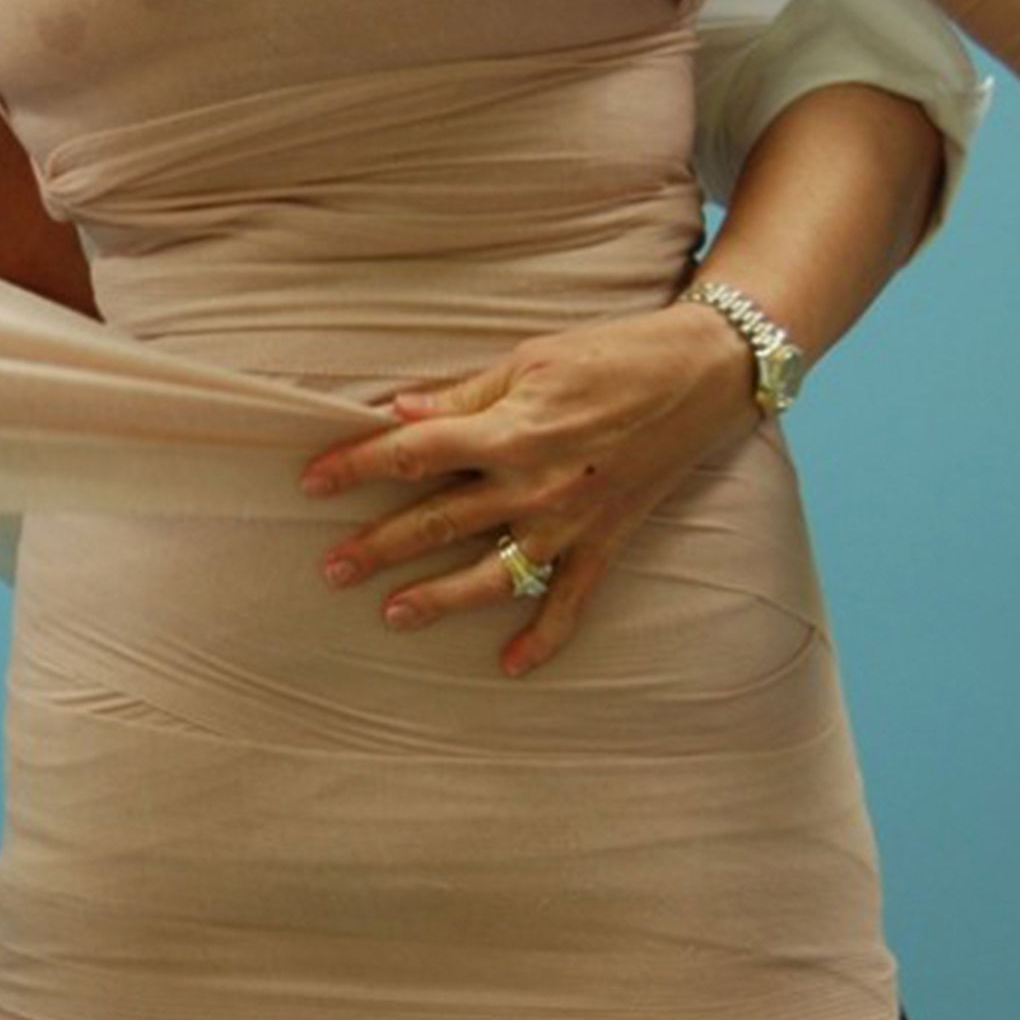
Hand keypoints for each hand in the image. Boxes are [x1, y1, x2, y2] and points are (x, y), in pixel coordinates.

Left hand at [300, 303, 760, 675]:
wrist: (706, 372)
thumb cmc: (612, 353)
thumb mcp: (530, 360)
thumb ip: (462, 395)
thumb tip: (397, 412)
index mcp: (511, 429)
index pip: (415, 452)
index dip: (358, 466)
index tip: (313, 481)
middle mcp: (537, 484)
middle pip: (439, 520)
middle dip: (379, 547)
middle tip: (330, 569)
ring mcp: (572, 521)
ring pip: (493, 573)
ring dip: (441, 598)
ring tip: (393, 615)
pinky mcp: (607, 542)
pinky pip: (571, 601)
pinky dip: (544, 638)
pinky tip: (510, 665)